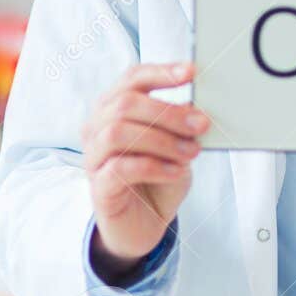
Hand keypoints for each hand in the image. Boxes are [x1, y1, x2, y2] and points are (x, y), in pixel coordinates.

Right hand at [83, 62, 209, 278]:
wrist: (145, 224)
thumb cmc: (159, 177)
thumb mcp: (178, 144)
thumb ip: (182, 124)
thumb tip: (198, 107)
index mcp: (115, 109)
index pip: (132, 79)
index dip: (160, 72)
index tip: (190, 72)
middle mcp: (97, 129)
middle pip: (125, 105)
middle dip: (169, 112)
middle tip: (202, 125)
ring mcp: (93, 158)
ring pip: (118, 133)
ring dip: (162, 140)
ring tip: (192, 153)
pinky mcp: (98, 188)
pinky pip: (119, 168)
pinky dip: (154, 166)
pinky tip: (177, 171)